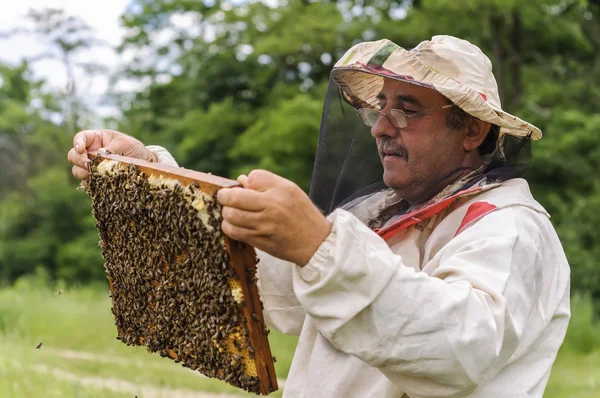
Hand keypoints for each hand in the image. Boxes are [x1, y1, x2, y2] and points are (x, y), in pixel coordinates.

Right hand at [67, 129, 156, 179]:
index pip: (80, 137)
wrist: (143, 163)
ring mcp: (91, 166)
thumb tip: (98, 155)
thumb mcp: (124, 144)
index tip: (80, 149)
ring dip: (82, 173)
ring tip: (94, 174)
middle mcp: (90, 152)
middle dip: (78, 160)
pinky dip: (91, 183)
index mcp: (96, 139)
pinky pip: (87, 182)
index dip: (77, 143)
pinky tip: (99, 183)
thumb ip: (111, 149)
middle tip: (89, 165)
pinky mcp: (95, 178)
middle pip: (73, 155)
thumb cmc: (133, 148)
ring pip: (77, 170)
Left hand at [217, 170, 331, 265]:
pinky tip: (235, 224)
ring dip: (226, 213)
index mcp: (280, 192)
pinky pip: (234, 233)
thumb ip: (265, 182)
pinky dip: (229, 227)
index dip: (241, 183)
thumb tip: (241, 180)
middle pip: (234, 199)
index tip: (239, 188)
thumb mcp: (290, 190)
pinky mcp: (259, 241)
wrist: (315, 243)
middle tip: (226, 199)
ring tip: (232, 212)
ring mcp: (264, 226)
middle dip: (225, 197)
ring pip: (230, 217)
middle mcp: (271, 208)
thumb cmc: (302, 213)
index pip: (251, 179)